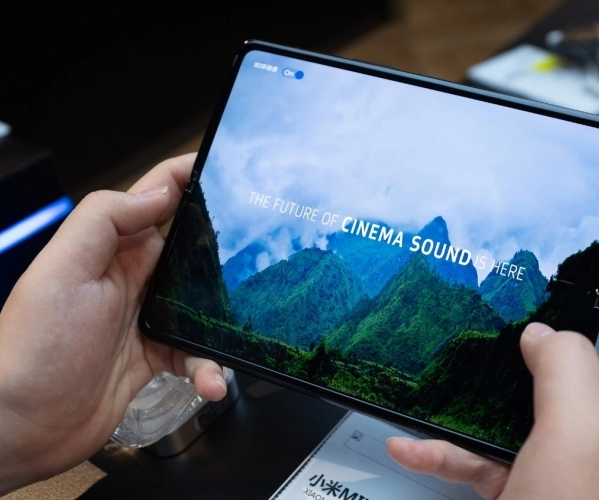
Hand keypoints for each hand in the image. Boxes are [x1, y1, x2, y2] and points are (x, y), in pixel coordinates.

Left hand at [0, 154, 226, 493]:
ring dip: (224, 323)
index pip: (159, 194)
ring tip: (232, 341)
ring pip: (206, 305)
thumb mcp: (62, 270)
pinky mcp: (157, 355)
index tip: (233, 168)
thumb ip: (105, 221)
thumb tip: (160, 190)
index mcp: (114, 247)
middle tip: (259, 259)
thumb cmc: (31, 350)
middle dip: (229, 252)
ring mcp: (148, 317)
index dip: (194, 174)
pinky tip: (210, 379)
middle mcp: (135, 277)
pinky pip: (198, 353)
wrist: (22, 427)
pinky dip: (209, 367)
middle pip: (196, 248)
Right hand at [387, 265, 598, 499]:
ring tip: (441, 375)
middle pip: (568, 361)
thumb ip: (568, 370)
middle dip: (531, 332)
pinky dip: (445, 448)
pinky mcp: (522, 488)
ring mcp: (558, 462)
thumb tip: (545, 334)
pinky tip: (414, 444)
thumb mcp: (580, 437)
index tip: (585, 259)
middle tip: (501, 302)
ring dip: (471, 395)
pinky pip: (480, 455)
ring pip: (513, 407)